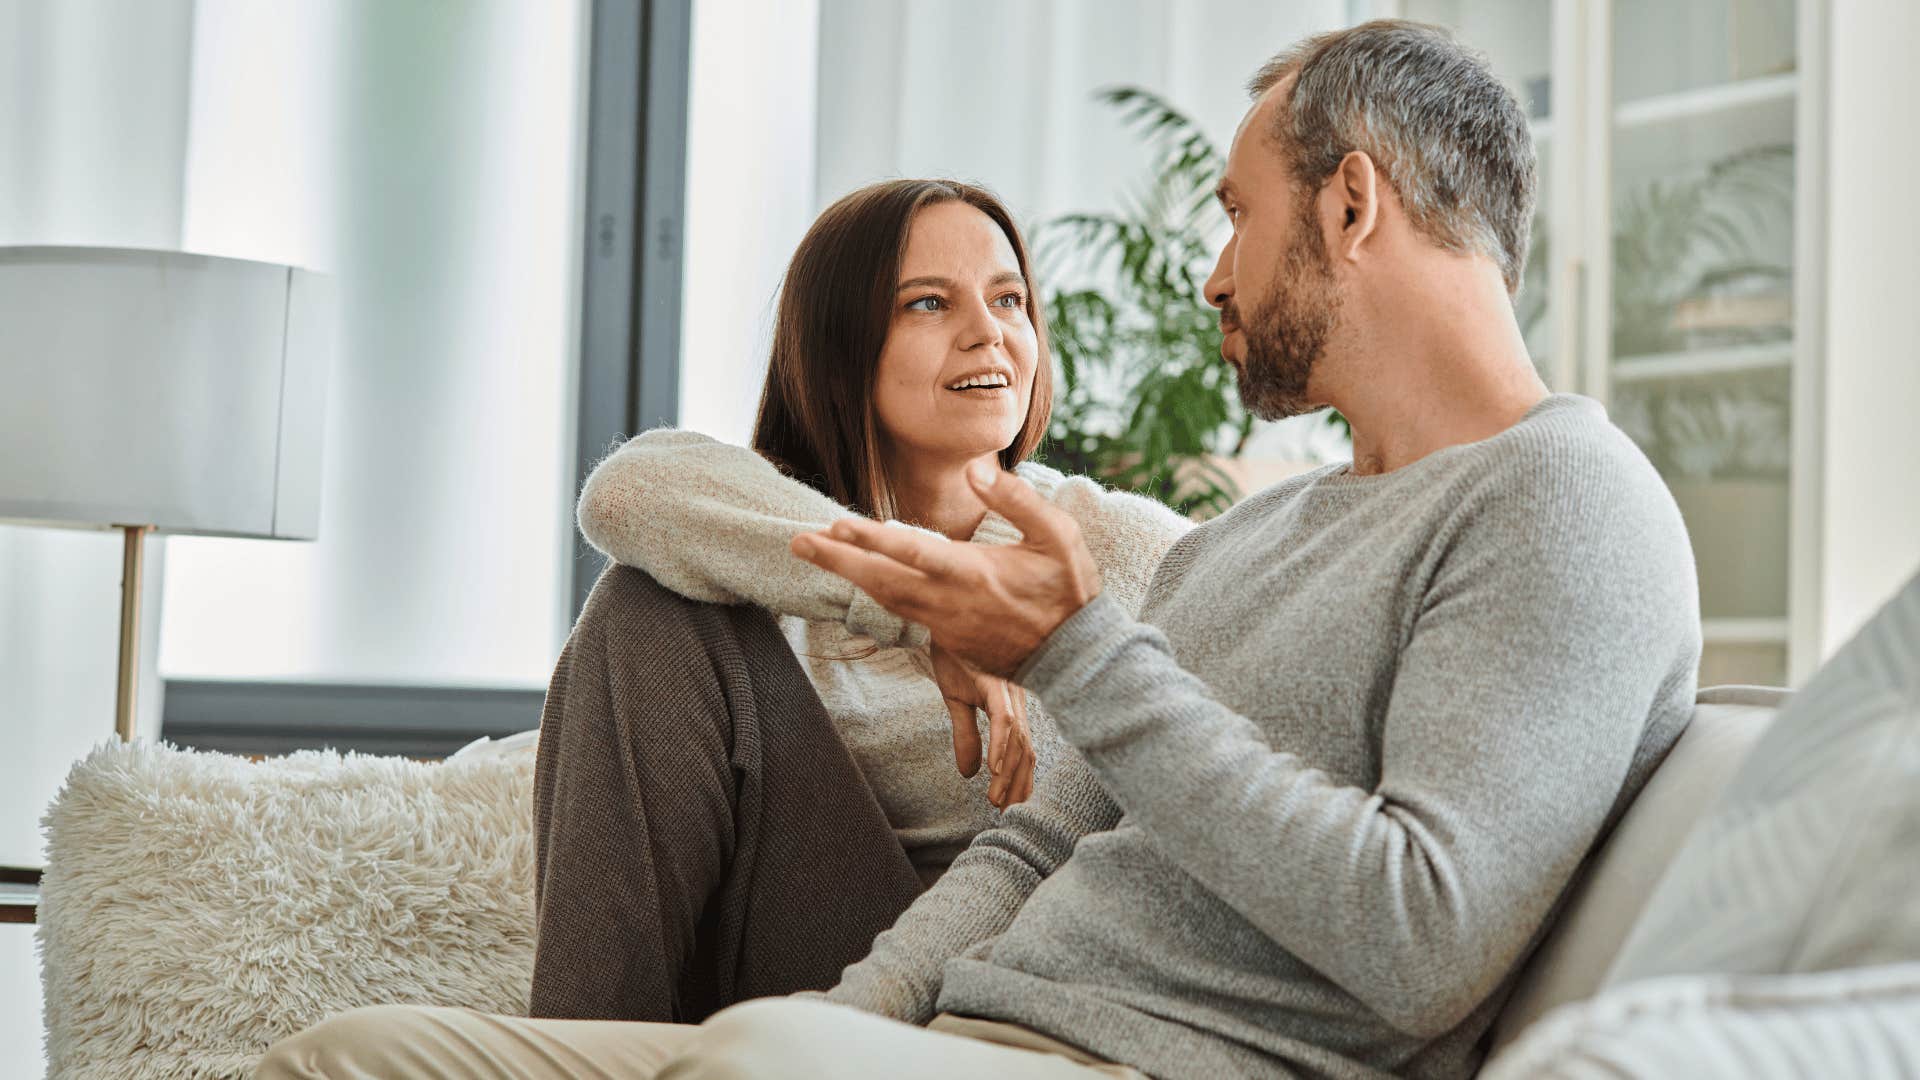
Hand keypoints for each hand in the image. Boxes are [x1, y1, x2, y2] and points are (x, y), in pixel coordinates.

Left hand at [790, 462, 1100, 677]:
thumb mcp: (1058, 536)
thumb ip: (1018, 500)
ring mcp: (945, 624)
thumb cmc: (1069, 590)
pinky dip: (872, 592)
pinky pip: (900, 612)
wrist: (1075, 657)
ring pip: (884, 598)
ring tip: (814, 552)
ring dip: (846, 576)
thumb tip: (975, 470)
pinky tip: (854, 577)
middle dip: (836, 561)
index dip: (872, 539)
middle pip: (881, 580)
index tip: (838, 523)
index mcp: (974, 573)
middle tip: (797, 541)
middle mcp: (950, 601)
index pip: (913, 552)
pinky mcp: (946, 639)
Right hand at [927, 642, 1034, 808]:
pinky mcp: (993, 682)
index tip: (1012, 806)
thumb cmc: (954, 656)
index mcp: (1010, 705)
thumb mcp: (956, 702)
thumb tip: (967, 774)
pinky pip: (1002, 718)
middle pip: (1026, 750)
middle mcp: (1016, 699)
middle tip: (1007, 812)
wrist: (943, 619)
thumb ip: (966, 736)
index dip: (1021, 779)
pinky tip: (994, 767)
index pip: (1024, 750)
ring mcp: (1007, 690)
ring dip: (1008, 773)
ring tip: (997, 799)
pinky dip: (1001, 745)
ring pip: (1016, 740)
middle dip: (1018, 784)